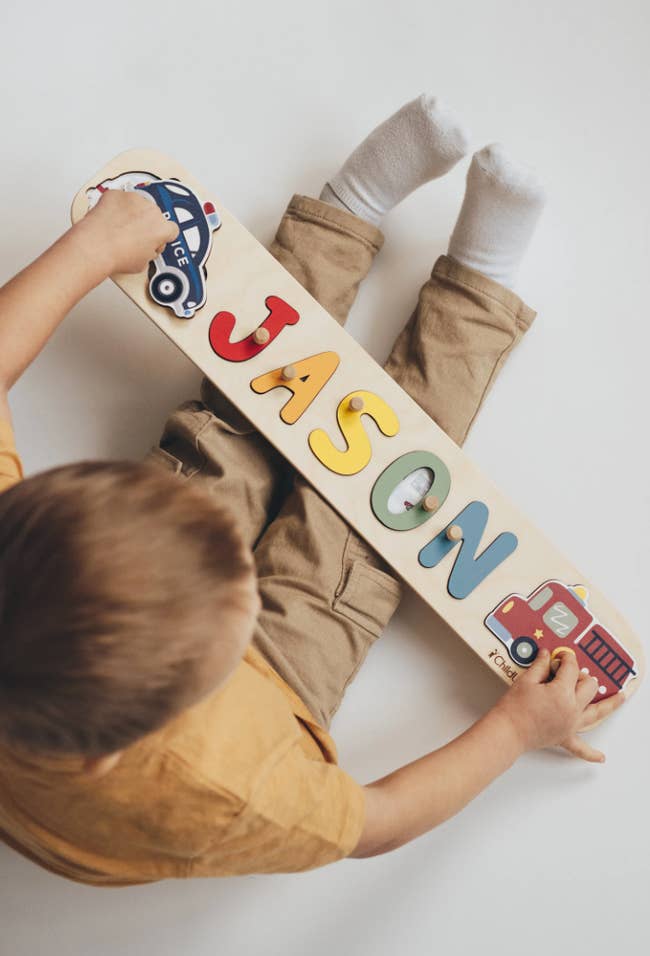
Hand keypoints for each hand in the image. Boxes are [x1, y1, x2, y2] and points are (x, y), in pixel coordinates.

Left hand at [79, 189, 178, 274]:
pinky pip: (119, 198)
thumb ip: (150, 251)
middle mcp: (150, 210)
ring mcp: (133, 199)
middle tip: (134, 236)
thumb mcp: (143, 263)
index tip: (155, 238)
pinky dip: (115, 206)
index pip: (171, 229)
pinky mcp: (116, 194)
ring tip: (120, 228)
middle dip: (146, 224)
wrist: (95, 247)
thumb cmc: (117, 255)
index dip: (162, 236)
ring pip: (137, 204)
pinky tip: (111, 219)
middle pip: (154, 215)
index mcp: (162, 228)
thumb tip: (145, 250)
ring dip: (132, 213)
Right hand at [493, 648, 623, 762]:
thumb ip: (540, 666)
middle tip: (569, 673)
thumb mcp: (526, 680)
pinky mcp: (564, 737)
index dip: (566, 658)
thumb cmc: (514, 707)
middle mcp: (572, 708)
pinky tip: (600, 756)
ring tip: (620, 698)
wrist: (507, 731)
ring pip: (596, 713)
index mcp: (562, 692)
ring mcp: (571, 724)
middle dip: (581, 676)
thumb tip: (547, 655)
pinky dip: (591, 753)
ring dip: (610, 706)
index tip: (561, 655)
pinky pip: (581, 748)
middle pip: (588, 686)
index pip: (571, 668)